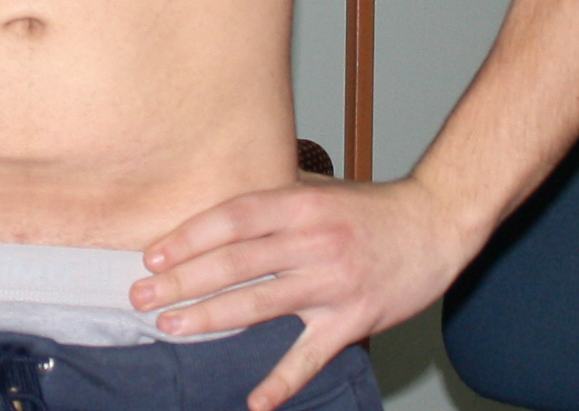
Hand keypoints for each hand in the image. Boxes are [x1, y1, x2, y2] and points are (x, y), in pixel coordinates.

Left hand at [133, 176, 478, 410]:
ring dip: (210, 318)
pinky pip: (310, 355)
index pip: (233, 219)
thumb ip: (273, 194)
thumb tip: (215, 191)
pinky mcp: (353, 319)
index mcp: (301, 204)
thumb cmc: (371, 208)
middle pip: (236, 262)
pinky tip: (255, 401)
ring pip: (260, 304)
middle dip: (182, 281)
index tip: (152, 255)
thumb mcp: (320, 188)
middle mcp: (313, 242)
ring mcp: (333, 283)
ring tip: (171, 327)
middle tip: (141, 296)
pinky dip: (283, 381)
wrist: (437, 224)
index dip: (189, 237)